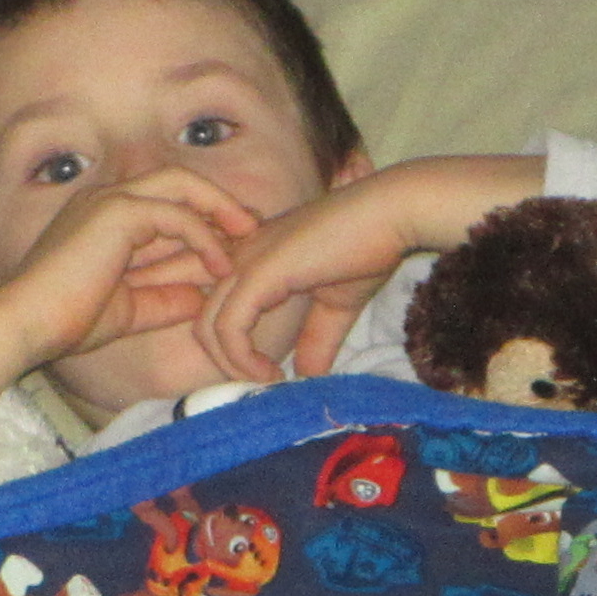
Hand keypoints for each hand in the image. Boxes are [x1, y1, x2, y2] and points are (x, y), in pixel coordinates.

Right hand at [0, 168, 259, 367]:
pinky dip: (204, 236)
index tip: (232, 242)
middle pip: (179, 180)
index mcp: (103, 216)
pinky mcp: (117, 212)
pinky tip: (219, 264)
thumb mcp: (128, 310)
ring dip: (220, 209)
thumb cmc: (64, 321)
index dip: (203, 217)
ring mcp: (110, 200)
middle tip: (251, 227)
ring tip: (246, 237)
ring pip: (182, 185)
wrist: (24, 323)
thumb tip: (201, 299)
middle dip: (219, 200)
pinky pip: (176, 214)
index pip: (165, 201)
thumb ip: (163, 299)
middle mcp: (106, 199)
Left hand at [198, 156, 546, 383]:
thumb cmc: (370, 246)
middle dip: (224, 361)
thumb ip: (316, 338)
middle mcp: (238, 256)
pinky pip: (229, 327)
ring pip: (209, 327)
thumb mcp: (335, 303)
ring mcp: (244, 261)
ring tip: (268, 382)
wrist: (395, 212)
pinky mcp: (258, 272)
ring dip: (233, 366)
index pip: (212, 305)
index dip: (225, 344)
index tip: (260, 371)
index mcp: (251, 258)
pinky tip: (272, 373)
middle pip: (201, 321)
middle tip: (261, 383)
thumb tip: (310, 377)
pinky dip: (243, 359)